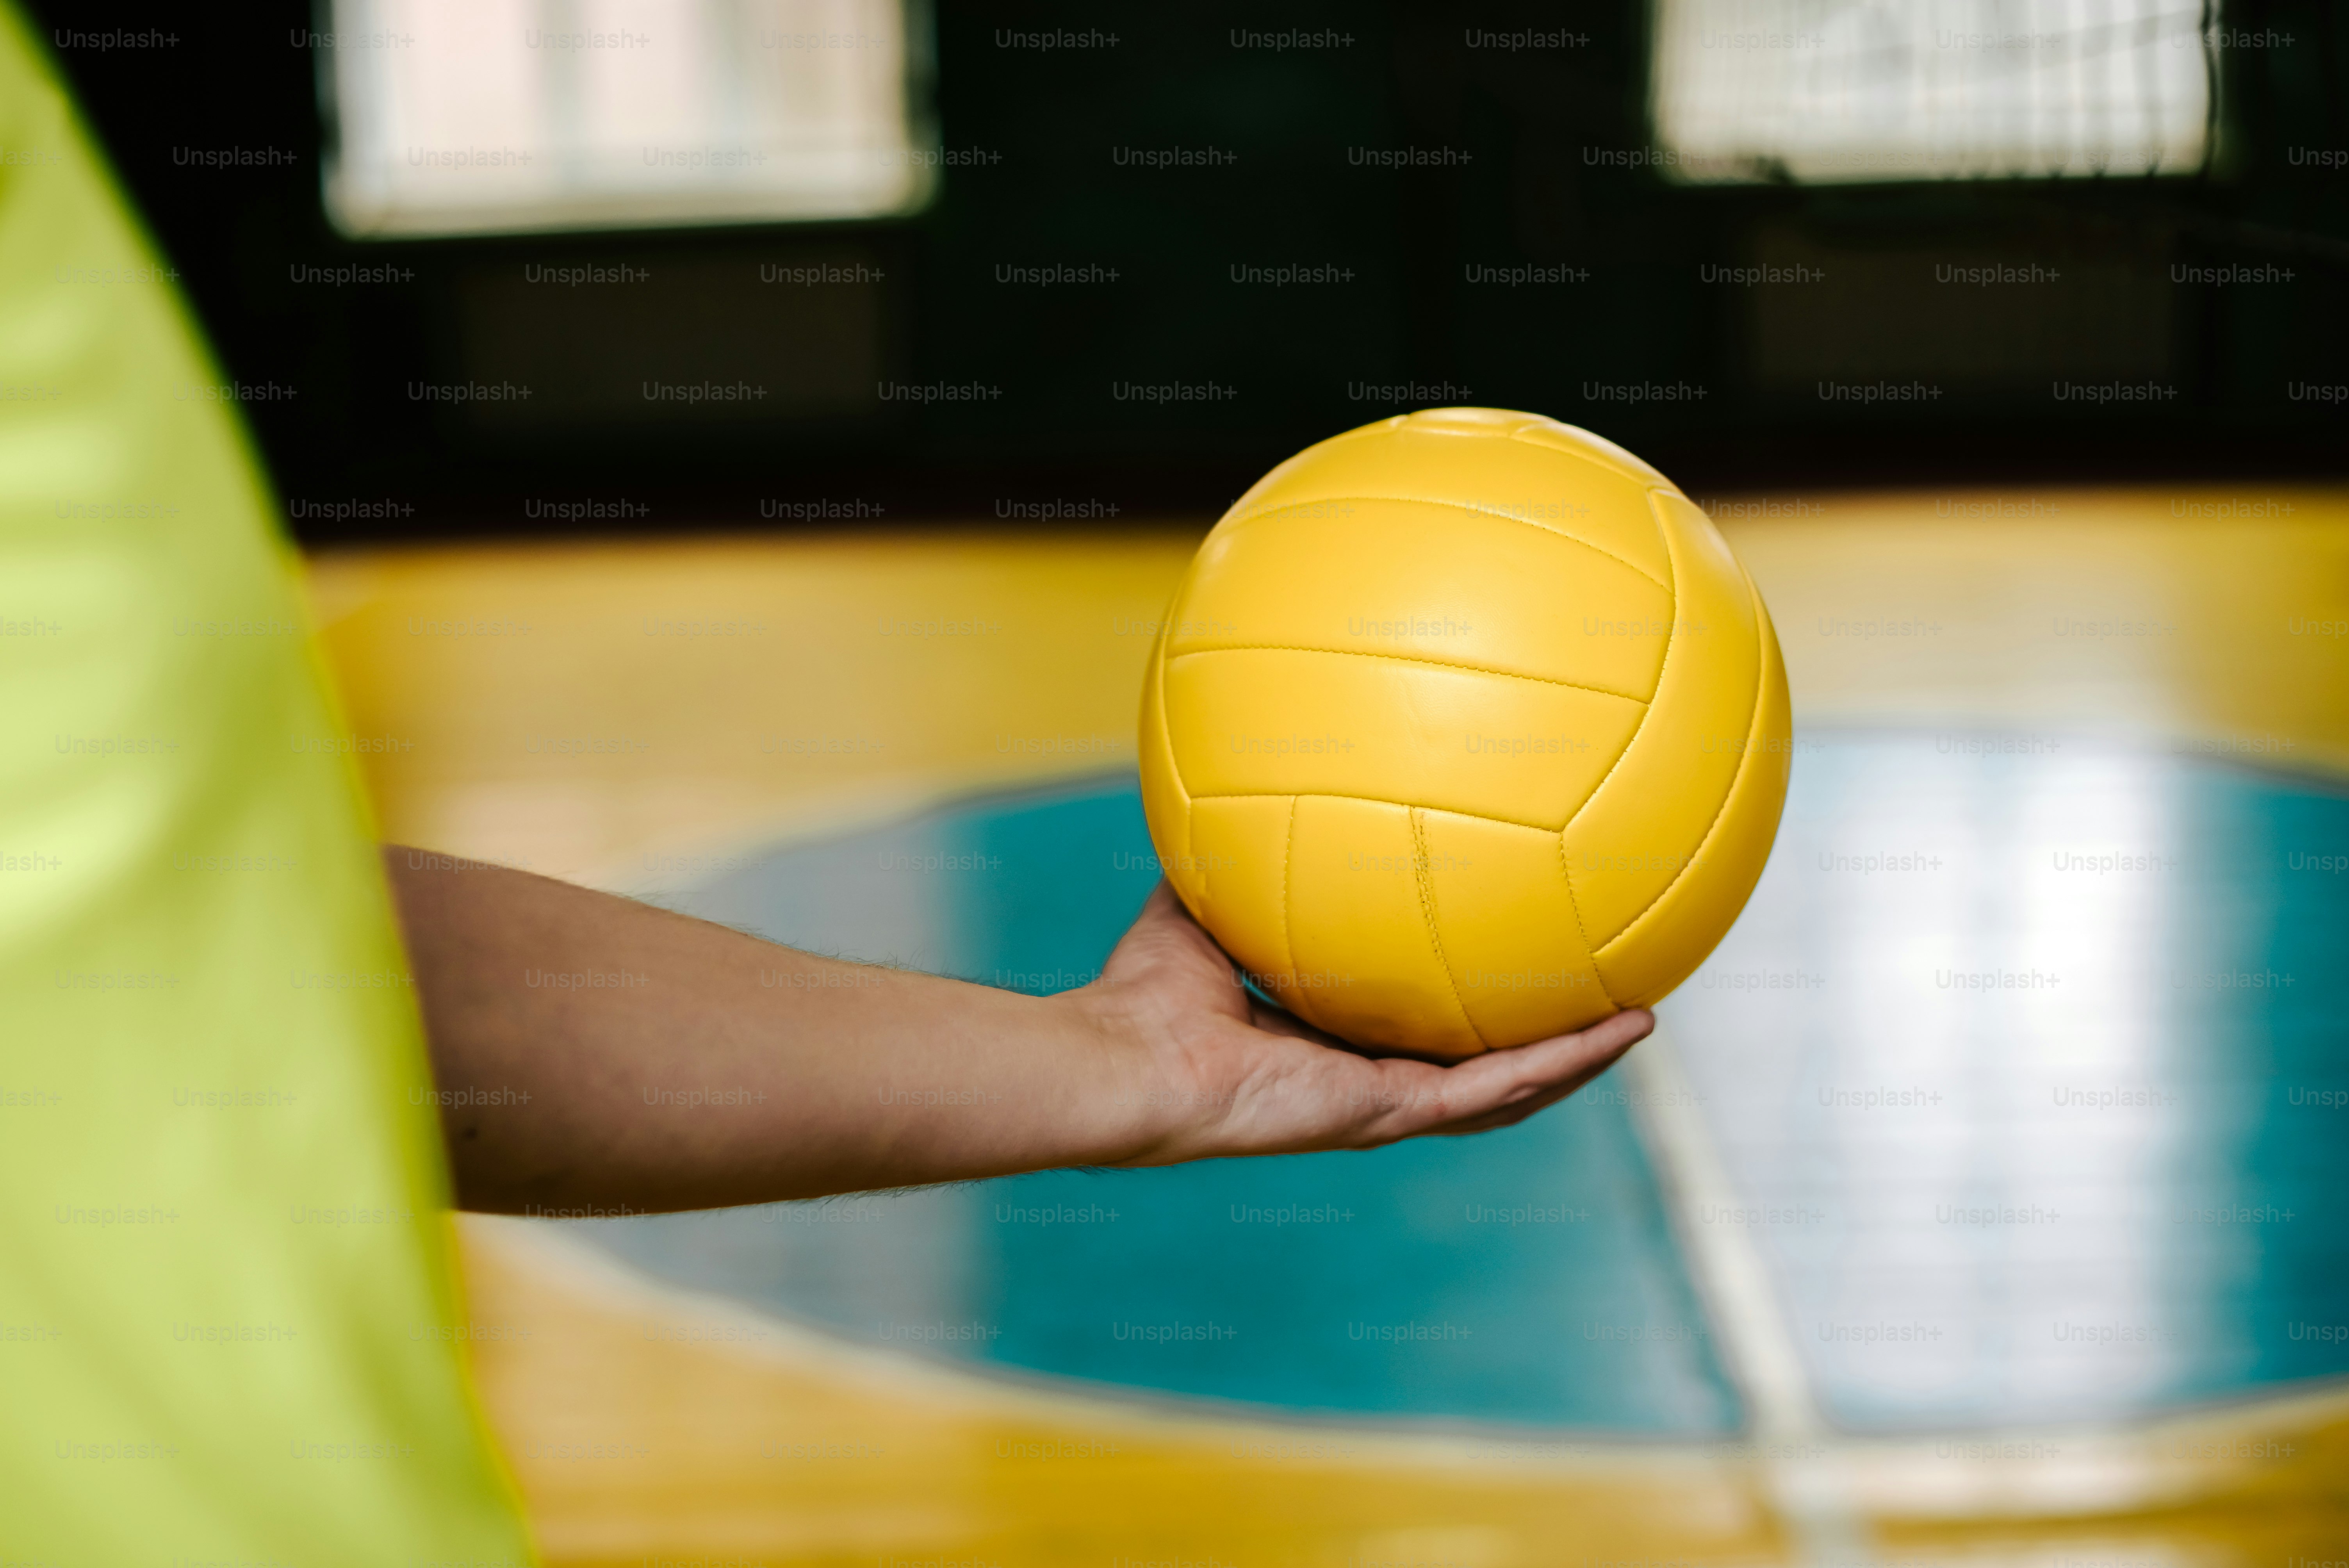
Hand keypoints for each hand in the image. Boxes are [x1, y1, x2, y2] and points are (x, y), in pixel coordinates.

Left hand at [1072, 882, 1652, 1165]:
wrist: (1127, 1056)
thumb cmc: (1144, 991)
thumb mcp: (1202, 904)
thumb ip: (1235, 854)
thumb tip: (1243, 783)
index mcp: (1331, 1041)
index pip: (1419, 1025)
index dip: (1470, 998)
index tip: (1517, 960)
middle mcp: (1367, 1080)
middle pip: (1481, 1065)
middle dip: (1544, 1037)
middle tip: (1608, 995)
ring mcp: (1385, 1105)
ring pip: (1509, 1089)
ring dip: (1575, 1057)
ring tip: (1643, 1020)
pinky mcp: (1389, 1113)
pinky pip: (1496, 1088)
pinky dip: (1562, 1061)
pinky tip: (1621, 1029)